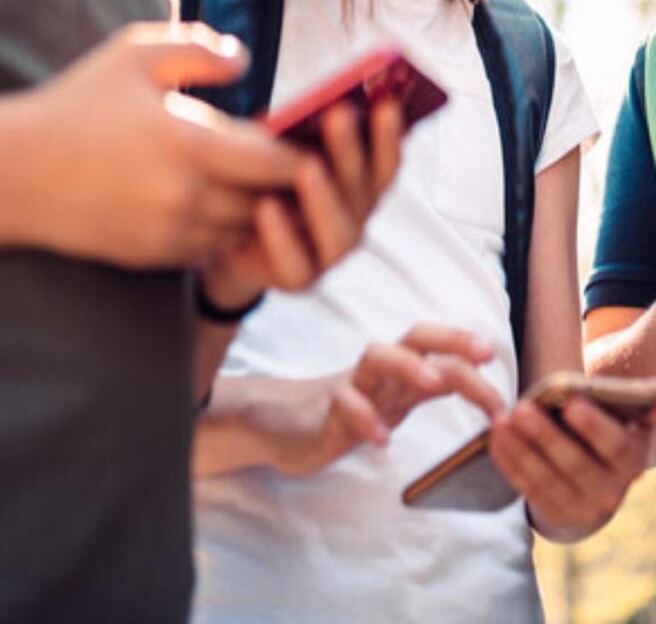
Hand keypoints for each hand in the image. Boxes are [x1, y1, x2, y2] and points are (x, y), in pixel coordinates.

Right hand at [22, 22, 311, 268]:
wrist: (17, 173)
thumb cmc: (77, 106)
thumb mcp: (133, 55)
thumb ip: (197, 49)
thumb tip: (244, 60)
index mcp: (189, 144)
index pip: (276, 162)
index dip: (299, 154)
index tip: (304, 142)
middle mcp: (186, 197)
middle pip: (266, 203)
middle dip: (279, 186)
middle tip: (284, 166)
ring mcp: (169, 233)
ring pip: (241, 232)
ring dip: (252, 212)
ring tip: (252, 186)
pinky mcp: (153, 257)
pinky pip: (209, 251)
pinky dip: (220, 232)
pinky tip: (212, 206)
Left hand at [199, 99, 402, 308]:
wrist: (224, 236)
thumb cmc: (258, 179)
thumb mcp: (275, 150)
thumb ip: (299, 134)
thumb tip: (314, 103)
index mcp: (360, 184)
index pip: (385, 161)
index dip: (389, 135)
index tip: (385, 102)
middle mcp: (355, 219)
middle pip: (363, 189)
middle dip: (350, 150)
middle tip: (338, 114)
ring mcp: (331, 253)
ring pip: (340, 232)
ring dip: (324, 197)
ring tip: (307, 166)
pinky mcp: (300, 279)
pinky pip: (296, 263)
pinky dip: (282, 236)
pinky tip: (266, 208)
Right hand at [254, 325, 503, 476]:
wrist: (279, 425)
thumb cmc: (344, 413)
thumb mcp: (393, 399)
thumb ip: (429, 388)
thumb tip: (486, 388)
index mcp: (398, 371)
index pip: (436, 346)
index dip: (467, 347)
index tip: (499, 362)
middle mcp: (378, 373)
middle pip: (414, 338)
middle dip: (451, 340)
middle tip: (484, 354)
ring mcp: (351, 389)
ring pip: (377, 359)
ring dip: (408, 365)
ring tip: (434, 383)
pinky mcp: (325, 415)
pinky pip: (344, 406)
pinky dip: (364, 418)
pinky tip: (382, 440)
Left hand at [489, 397, 653, 541]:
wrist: (590, 477)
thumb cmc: (599, 428)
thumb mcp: (619, 417)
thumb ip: (630, 403)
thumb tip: (650, 402)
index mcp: (632, 459)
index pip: (616, 446)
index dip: (595, 427)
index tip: (571, 404)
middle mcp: (613, 490)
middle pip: (576, 464)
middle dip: (546, 435)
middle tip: (522, 408)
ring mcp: (584, 507)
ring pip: (547, 479)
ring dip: (521, 449)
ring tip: (500, 421)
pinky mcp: (556, 514)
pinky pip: (528, 488)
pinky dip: (509, 463)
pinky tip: (495, 441)